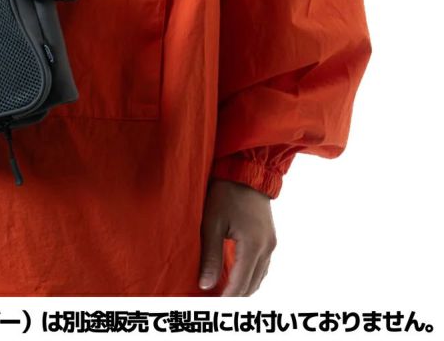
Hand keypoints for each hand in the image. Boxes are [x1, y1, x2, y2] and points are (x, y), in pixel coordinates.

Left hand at [198, 178, 276, 295]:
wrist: (245, 169)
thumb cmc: (224, 192)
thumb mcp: (211, 223)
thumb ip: (210, 256)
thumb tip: (205, 285)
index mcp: (253, 246)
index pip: (240, 285)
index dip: (225, 300)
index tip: (210, 307)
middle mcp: (267, 248)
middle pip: (252, 286)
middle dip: (234, 297)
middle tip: (213, 302)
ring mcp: (271, 243)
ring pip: (259, 277)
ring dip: (242, 287)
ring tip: (220, 292)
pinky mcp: (269, 237)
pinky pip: (261, 266)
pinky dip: (249, 275)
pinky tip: (234, 275)